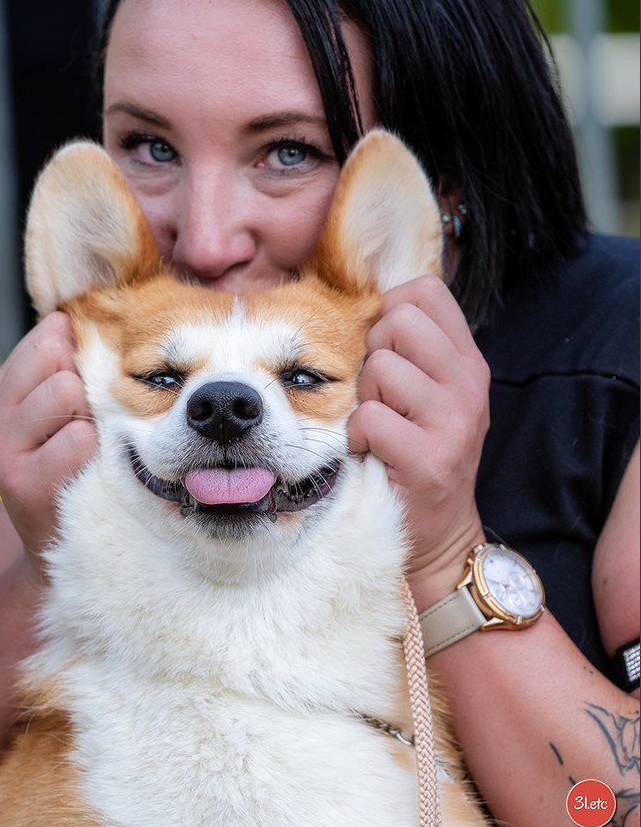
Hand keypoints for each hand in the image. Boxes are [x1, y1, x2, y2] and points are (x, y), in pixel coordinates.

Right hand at [0, 312, 96, 579]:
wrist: (59, 539)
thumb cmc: (72, 464)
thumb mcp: (61, 412)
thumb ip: (68, 366)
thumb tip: (82, 315)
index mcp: (1, 392)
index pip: (47, 336)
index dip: (80, 355)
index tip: (86, 385)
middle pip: (56, 358)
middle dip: (84, 384)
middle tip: (86, 422)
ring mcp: (3, 451)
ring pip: (65, 391)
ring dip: (89, 415)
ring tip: (86, 444)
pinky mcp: (25, 484)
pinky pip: (78, 437)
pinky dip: (93, 449)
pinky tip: (88, 468)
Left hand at [347, 275, 489, 606]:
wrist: (440, 534)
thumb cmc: (423, 454)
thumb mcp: (434, 395)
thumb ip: (413, 349)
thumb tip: (368, 305)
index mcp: (467, 361)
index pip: (425, 291)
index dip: (389, 310)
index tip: (386, 351)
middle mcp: (468, 384)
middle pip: (398, 320)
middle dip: (374, 354)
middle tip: (382, 397)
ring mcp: (454, 420)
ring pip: (379, 367)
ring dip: (365, 400)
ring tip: (381, 429)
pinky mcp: (429, 458)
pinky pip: (369, 418)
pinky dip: (357, 437)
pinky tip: (372, 453)